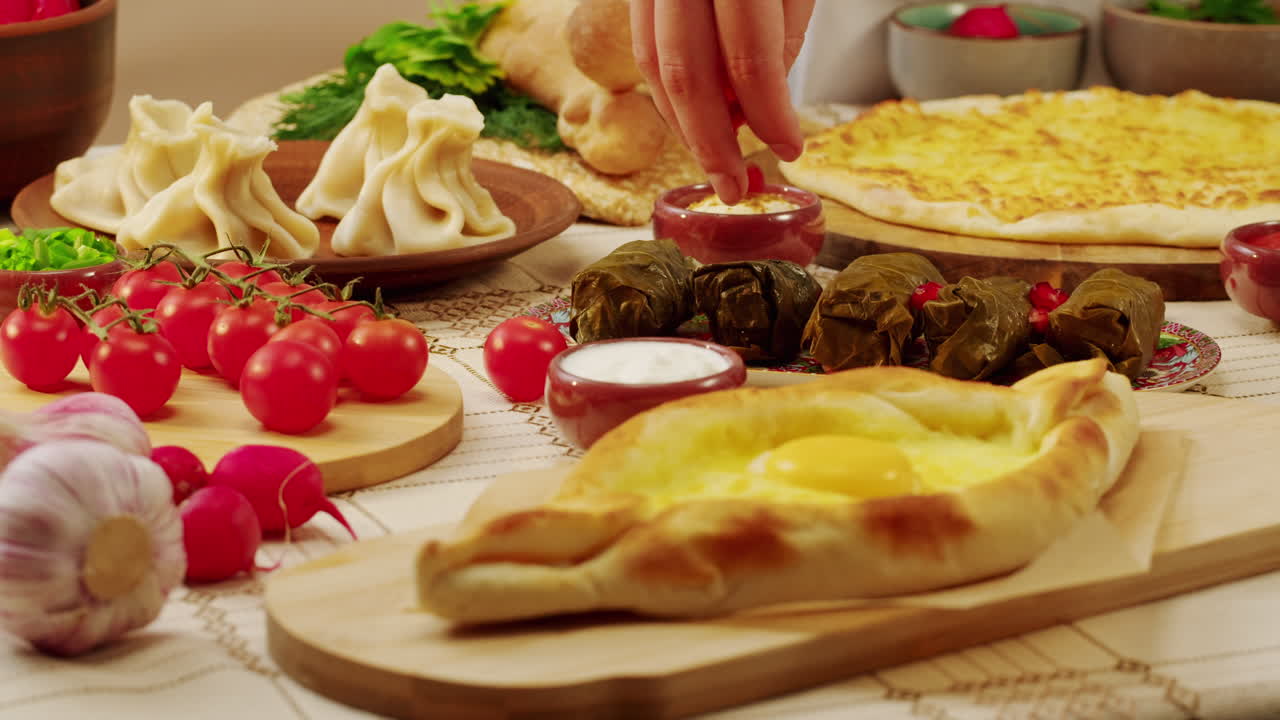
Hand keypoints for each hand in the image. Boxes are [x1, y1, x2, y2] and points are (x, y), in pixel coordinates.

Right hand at [631, 0, 814, 203]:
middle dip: (712, 144)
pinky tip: (697, 115)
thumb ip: (777, 43)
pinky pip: (643, 46)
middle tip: (733, 186)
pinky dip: (669, 91)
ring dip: (684, 125)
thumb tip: (754, 111)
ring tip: (717, 158)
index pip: (747, 59)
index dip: (769, 114)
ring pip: (653, 66)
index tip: (788, 147)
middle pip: (686, 75)